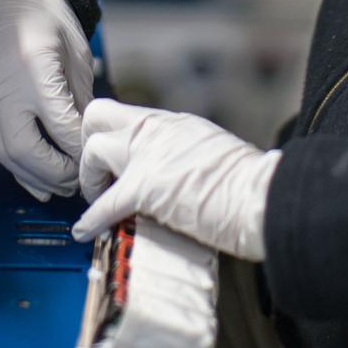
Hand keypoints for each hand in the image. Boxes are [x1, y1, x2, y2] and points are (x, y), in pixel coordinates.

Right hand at [0, 0, 93, 200]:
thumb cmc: (44, 11)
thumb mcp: (76, 52)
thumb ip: (80, 98)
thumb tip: (89, 137)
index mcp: (32, 67)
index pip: (58, 125)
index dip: (79, 148)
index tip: (95, 158)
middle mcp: (4, 85)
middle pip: (23, 148)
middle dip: (53, 172)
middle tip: (78, 180)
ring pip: (5, 152)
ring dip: (34, 175)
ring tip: (62, 185)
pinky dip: (17, 164)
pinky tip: (36, 178)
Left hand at [71, 98, 280, 260]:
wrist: (261, 195)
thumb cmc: (248, 182)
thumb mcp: (210, 149)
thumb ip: (182, 153)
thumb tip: (171, 171)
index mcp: (172, 123)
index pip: (125, 116)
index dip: (111, 136)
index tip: (111, 160)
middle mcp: (156, 131)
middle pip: (98, 116)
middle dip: (89, 144)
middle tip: (98, 175)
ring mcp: (149, 155)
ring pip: (93, 150)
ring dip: (89, 180)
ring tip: (98, 202)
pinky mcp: (146, 187)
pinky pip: (105, 203)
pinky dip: (91, 220)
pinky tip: (86, 230)